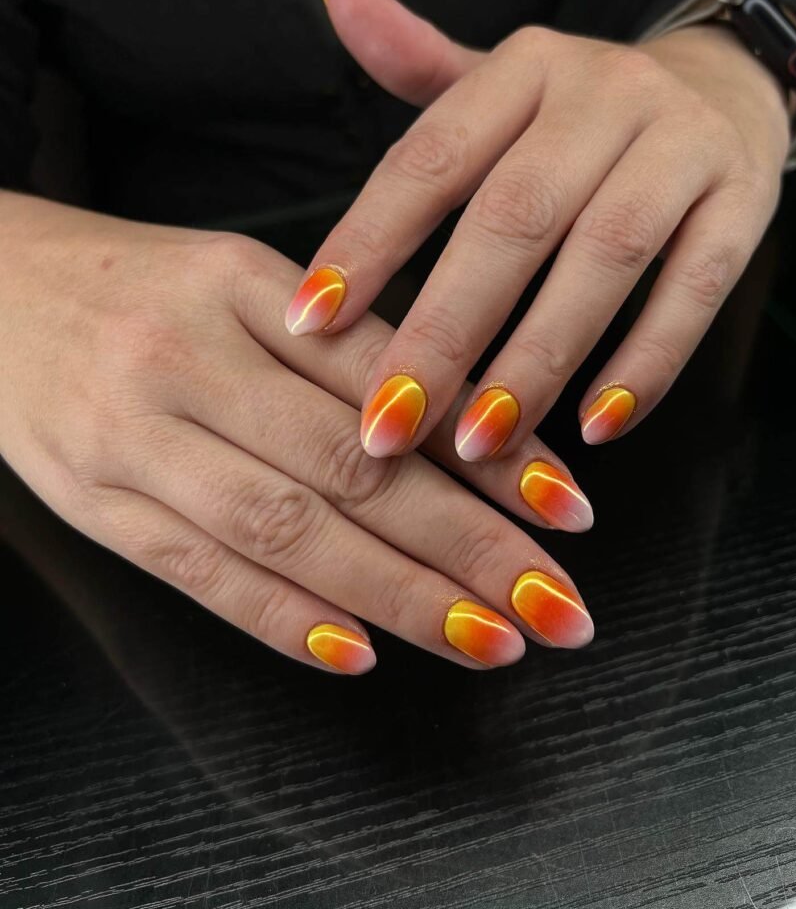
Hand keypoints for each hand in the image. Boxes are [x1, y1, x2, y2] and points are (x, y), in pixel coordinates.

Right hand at [0, 193, 594, 674]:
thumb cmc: (139, 287)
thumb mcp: (240, 282)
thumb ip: (340, 350)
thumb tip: (464, 432)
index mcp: (239, 285)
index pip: (386, 381)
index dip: (484, 452)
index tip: (563, 510)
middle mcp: (186, 360)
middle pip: (349, 467)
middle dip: (467, 546)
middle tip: (555, 605)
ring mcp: (132, 440)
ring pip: (285, 531)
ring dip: (397, 597)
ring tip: (488, 640)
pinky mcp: (94, 507)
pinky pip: (198, 574)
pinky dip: (284, 619)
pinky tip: (360, 651)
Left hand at [289, 0, 789, 459]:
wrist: (723, 83)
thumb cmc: (581, 110)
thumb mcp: (501, 78)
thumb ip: (419, 65)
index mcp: (524, 67)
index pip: (430, 157)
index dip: (367, 241)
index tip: (311, 321)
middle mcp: (603, 96)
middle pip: (513, 219)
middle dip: (446, 330)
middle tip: (391, 419)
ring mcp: (681, 146)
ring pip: (605, 258)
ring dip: (537, 360)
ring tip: (480, 441)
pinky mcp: (742, 203)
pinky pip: (696, 290)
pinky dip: (647, 362)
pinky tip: (597, 425)